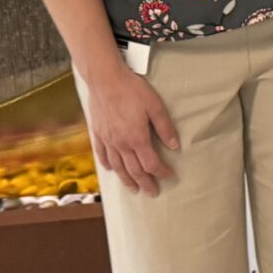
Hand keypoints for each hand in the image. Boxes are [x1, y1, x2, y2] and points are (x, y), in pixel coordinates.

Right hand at [83, 58, 178, 194]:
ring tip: (133, 189)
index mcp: (137, 138)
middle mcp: (121, 144)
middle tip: (152, 192)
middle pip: (134, 170)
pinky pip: (102, 155)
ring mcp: (107, 140)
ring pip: (117, 167)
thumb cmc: (132, 90)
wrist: (105, 80)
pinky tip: (111, 170)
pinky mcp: (97, 133)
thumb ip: (165, 128)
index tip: (170, 176)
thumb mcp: (155, 106)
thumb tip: (175, 145)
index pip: (151, 163)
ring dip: (126, 180)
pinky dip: (108, 165)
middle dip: (145, 183)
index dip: (162, 172)